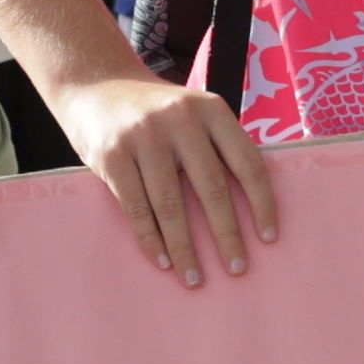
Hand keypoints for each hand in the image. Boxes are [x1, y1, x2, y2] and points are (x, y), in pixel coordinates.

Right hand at [47, 66, 277, 287]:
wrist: (95, 84)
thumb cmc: (155, 111)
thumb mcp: (193, 112)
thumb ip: (217, 145)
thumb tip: (250, 206)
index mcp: (210, 109)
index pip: (247, 161)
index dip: (262, 202)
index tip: (269, 238)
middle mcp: (180, 119)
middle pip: (212, 187)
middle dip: (227, 233)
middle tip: (237, 268)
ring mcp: (144, 136)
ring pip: (171, 204)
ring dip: (185, 247)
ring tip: (195, 278)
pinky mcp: (113, 154)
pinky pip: (136, 207)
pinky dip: (151, 239)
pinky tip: (163, 261)